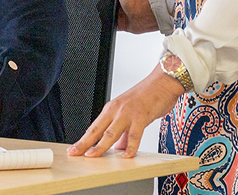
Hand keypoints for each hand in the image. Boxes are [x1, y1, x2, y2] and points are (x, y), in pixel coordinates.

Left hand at [67, 64, 183, 157]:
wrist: (162, 82)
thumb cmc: (148, 96)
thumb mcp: (131, 115)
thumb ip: (125, 133)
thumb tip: (120, 148)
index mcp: (111, 109)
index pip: (93, 128)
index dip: (83, 140)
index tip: (74, 150)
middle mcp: (116, 110)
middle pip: (96, 130)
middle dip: (84, 143)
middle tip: (74, 153)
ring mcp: (127, 113)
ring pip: (110, 133)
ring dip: (100, 146)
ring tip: (93, 156)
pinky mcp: (140, 116)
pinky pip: (134, 135)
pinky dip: (130, 147)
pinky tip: (126, 156)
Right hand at [106, 0, 159, 33]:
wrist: (144, 16)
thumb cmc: (137, 0)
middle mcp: (121, 3)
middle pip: (105, 2)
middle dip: (101, 3)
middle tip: (101, 3)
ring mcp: (120, 13)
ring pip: (106, 13)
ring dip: (104, 14)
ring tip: (104, 12)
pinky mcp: (120, 23)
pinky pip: (110, 24)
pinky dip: (107, 23)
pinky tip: (107, 21)